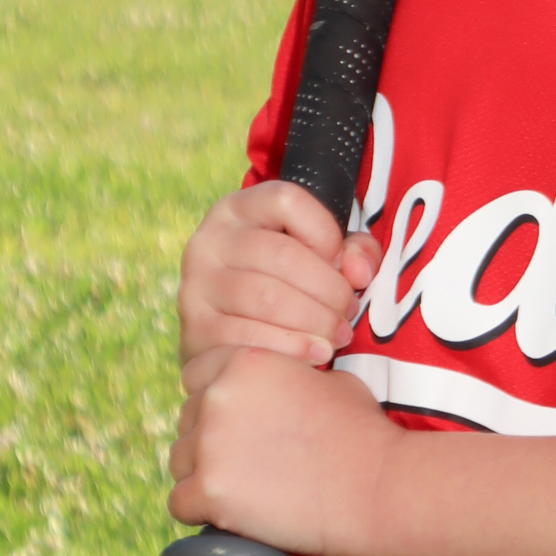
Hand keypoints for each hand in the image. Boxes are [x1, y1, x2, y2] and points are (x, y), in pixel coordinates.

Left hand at [168, 346, 396, 555]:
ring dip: (204, 476)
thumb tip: (283, 390)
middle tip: (249, 465)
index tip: (237, 425)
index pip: (197, 376)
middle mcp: (218, 395)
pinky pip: (180, 504)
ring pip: (179, 462)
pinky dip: (201, 513)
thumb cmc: (363, 434)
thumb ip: (290, 377)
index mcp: (244, 361)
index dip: (215, 401)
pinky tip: (230, 517)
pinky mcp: (209, 491)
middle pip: (187, 421)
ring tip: (245, 493)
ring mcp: (210, 444)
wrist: (377, 486)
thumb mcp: (329, 380)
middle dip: (210, 441)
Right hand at [178, 180, 380, 380]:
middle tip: (349, 313)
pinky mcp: (196, 330)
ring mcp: (196, 286)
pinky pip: (248, 337)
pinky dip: (291, 348)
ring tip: (338, 336)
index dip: (325, 232)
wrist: (229, 339)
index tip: (344, 266)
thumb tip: (359, 271)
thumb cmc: (286, 286)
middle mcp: (209, 241)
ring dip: (314, 320)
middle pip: (281, 254)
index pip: (286, 200)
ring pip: (265, 297)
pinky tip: (316, 355)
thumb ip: (353, 251)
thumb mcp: (320, 256)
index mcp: (238, 210)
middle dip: (328, 288)